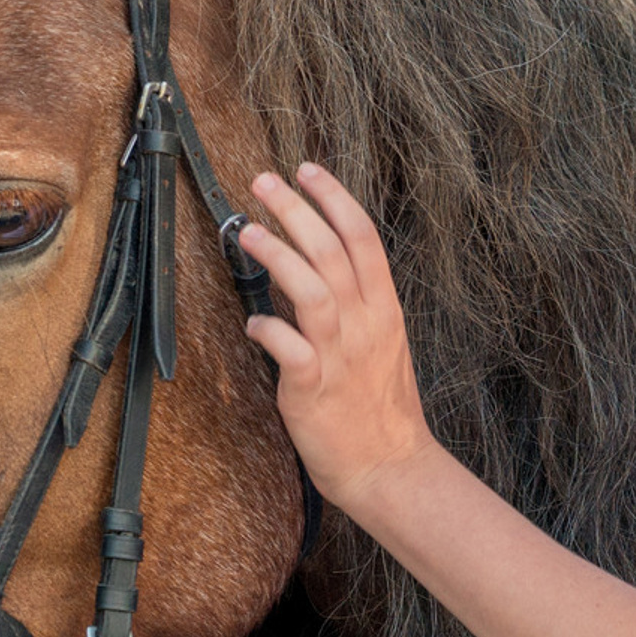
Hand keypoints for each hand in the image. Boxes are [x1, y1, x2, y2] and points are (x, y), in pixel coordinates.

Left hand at [237, 165, 437, 511]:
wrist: (389, 466)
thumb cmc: (382, 410)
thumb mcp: (384, 345)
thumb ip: (358, 307)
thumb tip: (324, 271)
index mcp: (385, 309)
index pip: (364, 238)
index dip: (334, 198)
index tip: (308, 170)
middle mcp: (366, 324)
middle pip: (332, 250)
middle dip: (296, 209)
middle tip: (264, 181)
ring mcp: (341, 354)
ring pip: (311, 288)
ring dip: (277, 253)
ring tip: (246, 228)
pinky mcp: (314, 386)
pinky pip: (288, 347)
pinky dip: (266, 329)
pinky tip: (251, 323)